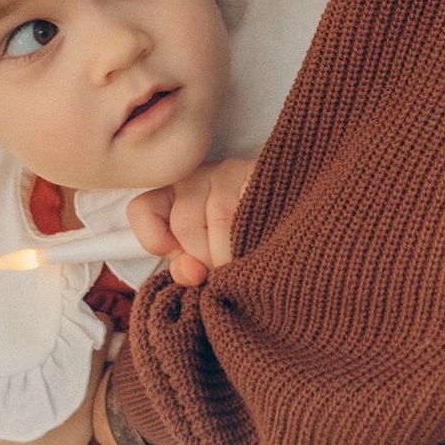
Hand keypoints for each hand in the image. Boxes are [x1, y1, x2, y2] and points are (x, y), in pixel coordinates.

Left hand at [126, 156, 257, 285]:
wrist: (302, 225)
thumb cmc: (251, 241)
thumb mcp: (212, 259)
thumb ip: (191, 269)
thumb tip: (188, 272)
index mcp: (181, 192)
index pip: (142, 210)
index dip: (156, 241)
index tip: (179, 256)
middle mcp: (201, 175)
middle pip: (182, 224)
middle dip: (204, 258)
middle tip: (226, 264)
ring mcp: (231, 172)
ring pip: (214, 225)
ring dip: (230, 257)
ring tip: (248, 256)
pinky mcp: (258, 176)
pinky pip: (242, 222)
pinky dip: (248, 249)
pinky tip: (262, 246)